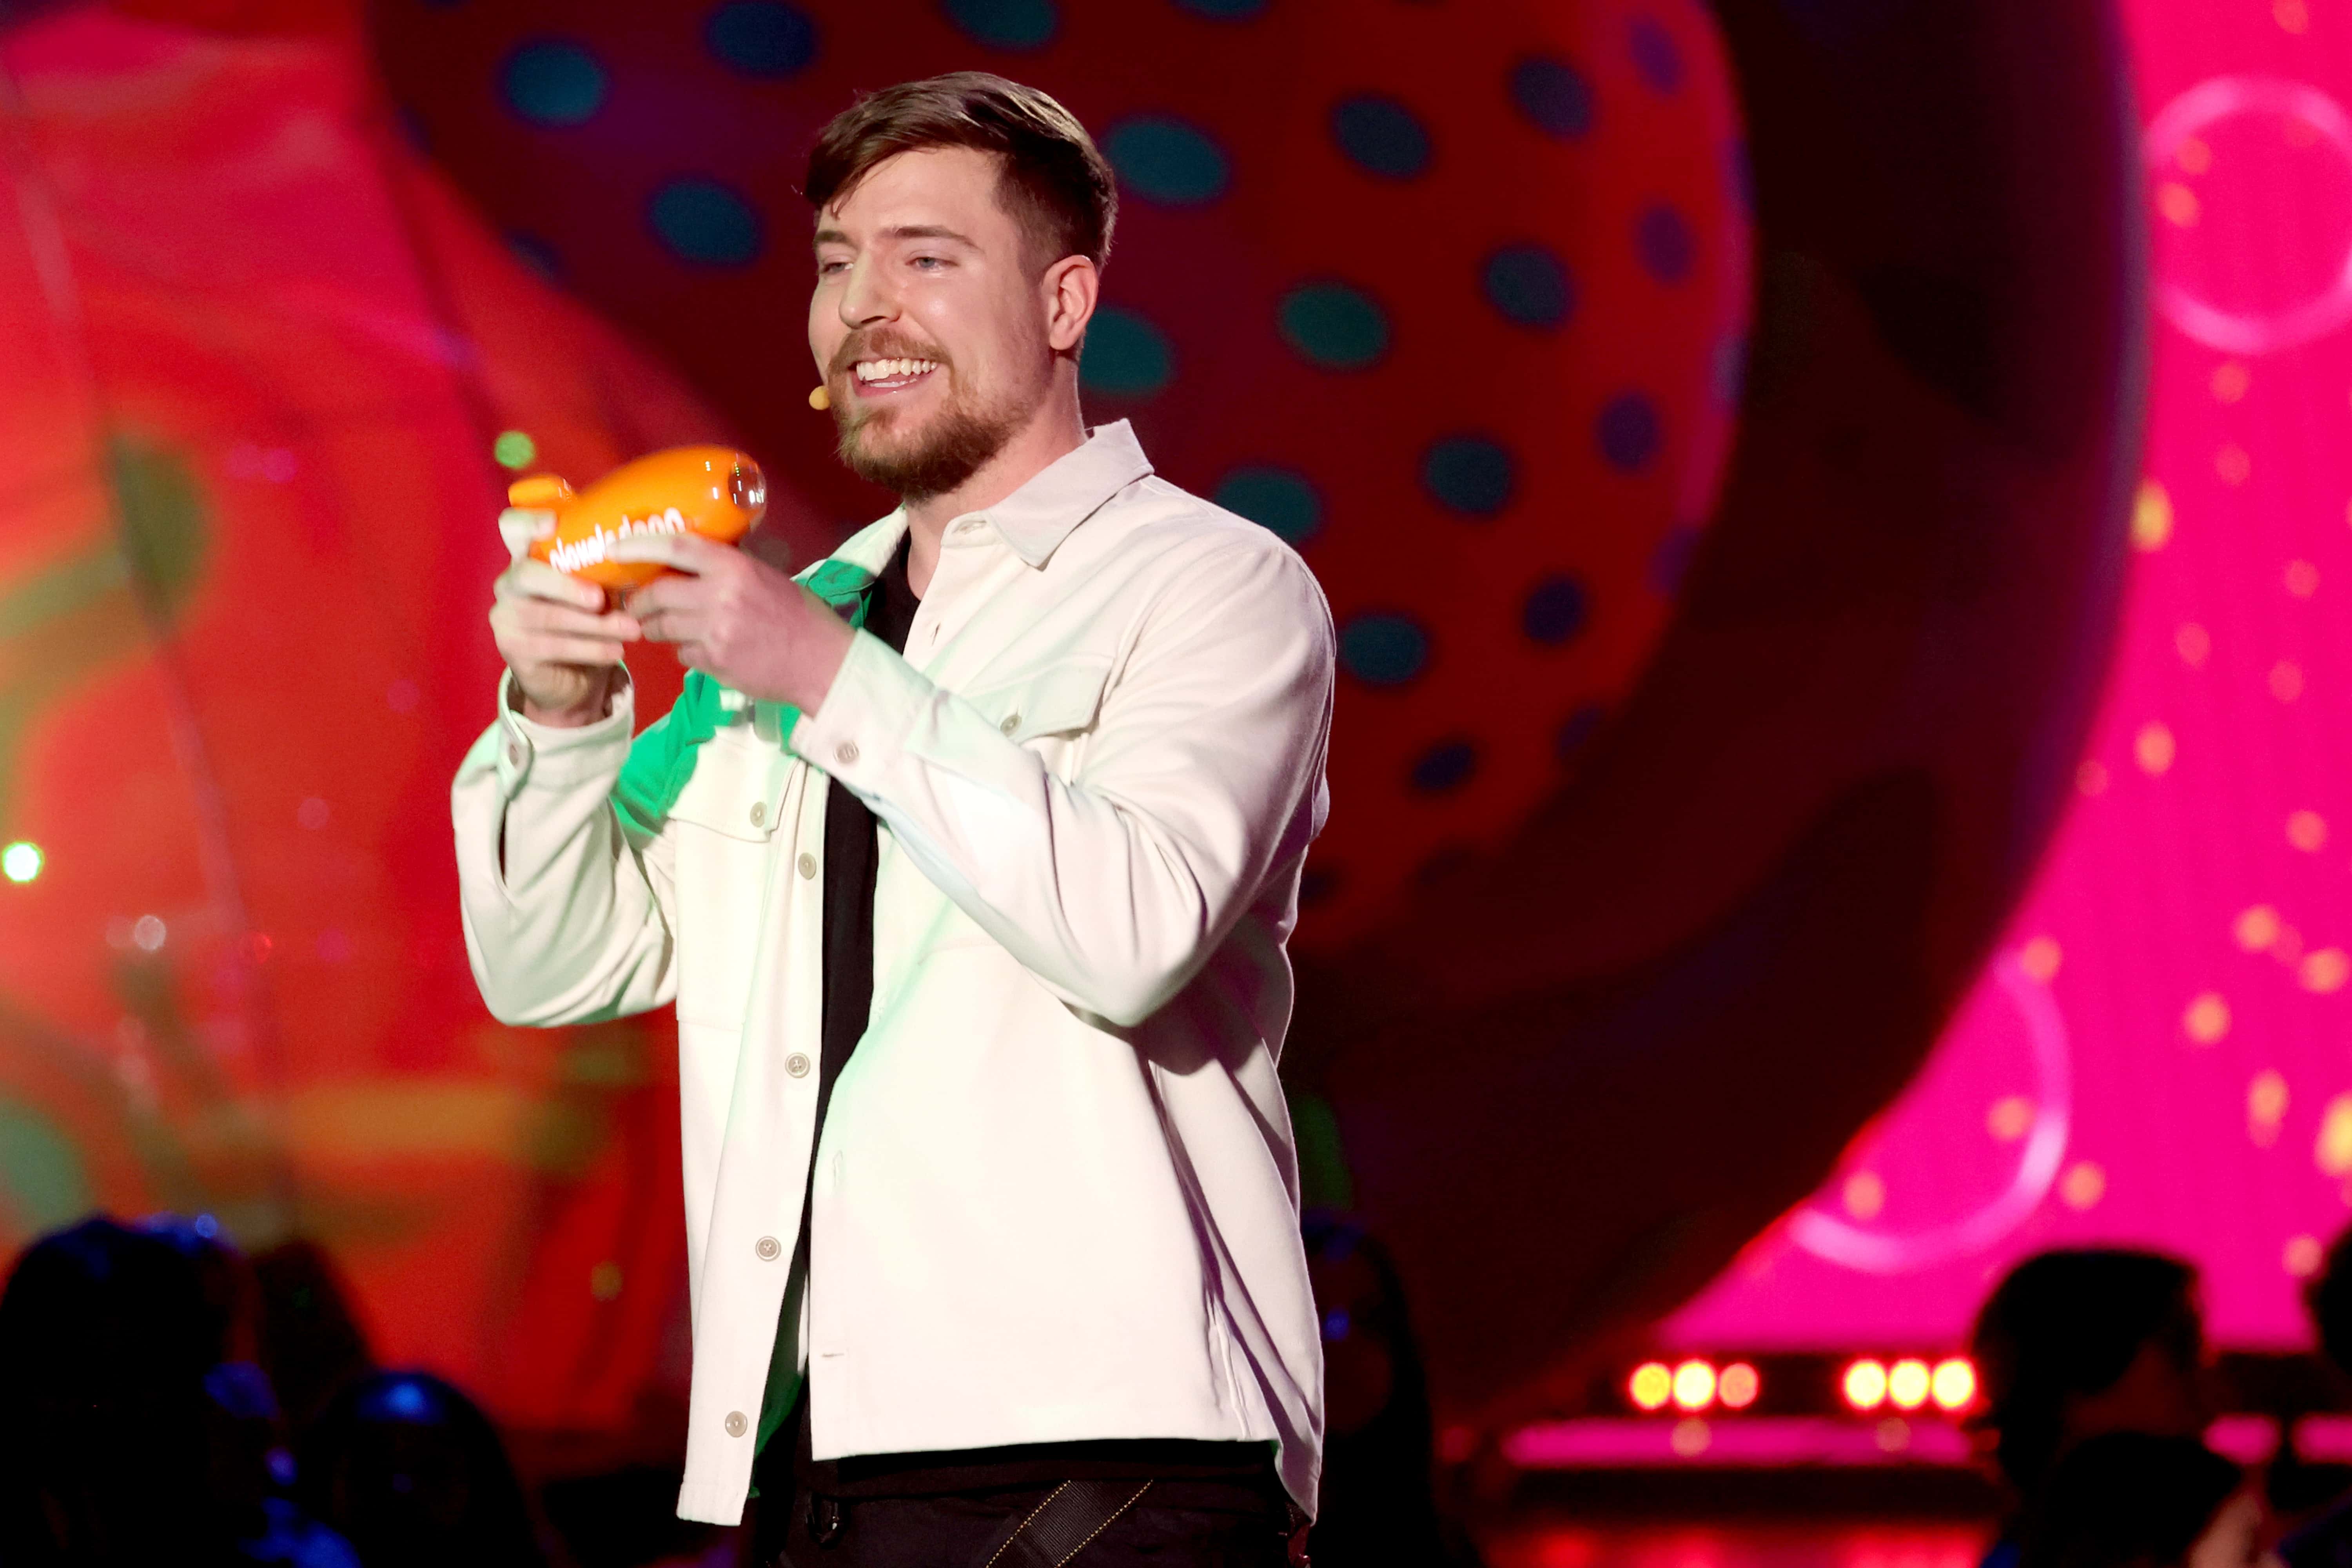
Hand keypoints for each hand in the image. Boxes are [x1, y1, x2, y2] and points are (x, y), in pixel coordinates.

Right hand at [489, 508, 640, 725]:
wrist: (572, 676)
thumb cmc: (587, 620)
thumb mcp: (601, 592)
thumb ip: (607, 573)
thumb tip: (643, 559)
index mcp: (529, 558)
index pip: (513, 527)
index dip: (528, 522)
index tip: (552, 523)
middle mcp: (510, 583)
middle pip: (526, 574)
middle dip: (566, 586)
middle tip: (601, 599)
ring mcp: (505, 616)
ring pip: (547, 616)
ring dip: (594, 625)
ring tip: (630, 631)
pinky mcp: (511, 648)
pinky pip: (552, 647)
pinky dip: (590, 649)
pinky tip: (615, 652)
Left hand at [612, 532, 854, 712]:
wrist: (820, 661)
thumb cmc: (795, 614)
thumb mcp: (764, 576)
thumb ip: (726, 568)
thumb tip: (685, 560)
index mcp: (734, 567)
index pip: (675, 547)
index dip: (638, 545)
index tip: (614, 549)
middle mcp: (720, 596)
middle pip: (657, 593)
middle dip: (639, 602)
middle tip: (635, 605)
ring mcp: (715, 631)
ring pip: (661, 627)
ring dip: (654, 628)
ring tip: (659, 628)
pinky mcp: (714, 661)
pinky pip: (681, 653)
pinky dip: (684, 651)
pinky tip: (700, 649)